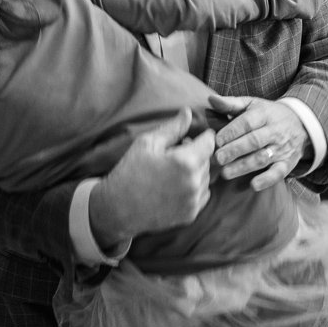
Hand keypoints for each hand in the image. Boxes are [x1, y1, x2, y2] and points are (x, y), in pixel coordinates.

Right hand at [90, 108, 215, 245]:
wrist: (117, 208)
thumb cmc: (130, 171)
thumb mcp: (148, 143)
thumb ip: (173, 128)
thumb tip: (188, 112)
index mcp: (185, 162)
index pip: (210, 142)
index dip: (201, 137)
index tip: (188, 140)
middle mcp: (194, 183)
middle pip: (208, 160)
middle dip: (195, 155)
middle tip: (172, 156)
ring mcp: (193, 201)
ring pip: (206, 178)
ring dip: (194, 172)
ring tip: (170, 172)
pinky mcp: (190, 214)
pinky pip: (202, 195)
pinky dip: (192, 189)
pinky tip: (172, 187)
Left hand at [208, 95, 307, 190]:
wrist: (301, 123)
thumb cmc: (267, 114)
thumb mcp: (251, 104)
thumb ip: (230, 104)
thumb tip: (211, 99)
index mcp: (264, 114)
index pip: (248, 122)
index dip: (231, 131)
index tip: (216, 140)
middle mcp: (275, 131)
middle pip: (254, 141)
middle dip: (235, 150)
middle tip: (218, 158)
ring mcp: (282, 148)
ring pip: (263, 158)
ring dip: (244, 166)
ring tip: (226, 173)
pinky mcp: (288, 163)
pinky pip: (279, 172)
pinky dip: (267, 179)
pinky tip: (253, 185)